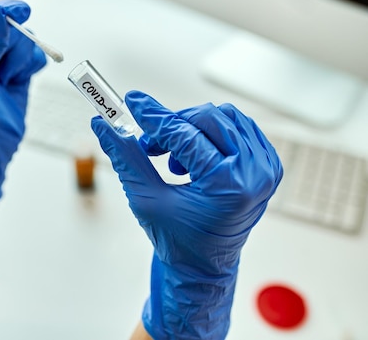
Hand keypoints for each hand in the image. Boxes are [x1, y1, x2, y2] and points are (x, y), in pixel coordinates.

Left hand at [0, 0, 45, 203]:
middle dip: (10, 47)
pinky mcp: (19, 72)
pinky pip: (36, 56)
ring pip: (26, 40)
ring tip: (4, 82)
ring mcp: (2, 59)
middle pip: (10, 25)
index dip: (3, 10)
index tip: (22, 12)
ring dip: (19, 62)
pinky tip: (18, 82)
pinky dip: (32, 67)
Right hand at [91, 90, 282, 339]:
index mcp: (228, 186)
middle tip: (149, 146)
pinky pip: (239, 128)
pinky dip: (211, 134)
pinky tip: (194, 157)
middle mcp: (255, 174)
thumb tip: (103, 125)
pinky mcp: (267, 166)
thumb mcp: (145, 199)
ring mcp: (265, 169)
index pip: (185, 134)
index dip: (153, 117)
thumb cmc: (178, 241)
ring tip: (174, 159)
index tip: (133, 102)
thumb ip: (124, 156)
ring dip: (191, 129)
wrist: (203, 267)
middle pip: (208, 118)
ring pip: (224, 118)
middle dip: (172, 126)